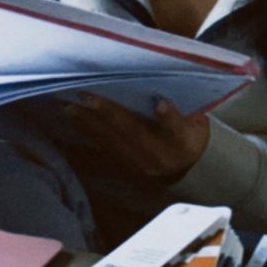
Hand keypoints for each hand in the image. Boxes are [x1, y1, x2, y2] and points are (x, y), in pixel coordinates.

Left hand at [64, 93, 209, 179]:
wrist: (184, 171)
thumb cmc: (189, 136)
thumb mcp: (196, 125)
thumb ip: (180, 114)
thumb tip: (160, 101)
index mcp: (180, 142)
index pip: (175, 128)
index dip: (168, 116)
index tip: (160, 102)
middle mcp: (156, 154)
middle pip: (133, 132)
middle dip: (110, 113)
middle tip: (89, 95)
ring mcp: (137, 161)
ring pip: (111, 138)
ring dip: (89, 120)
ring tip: (70, 104)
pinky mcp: (122, 162)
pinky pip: (102, 144)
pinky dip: (85, 128)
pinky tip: (72, 115)